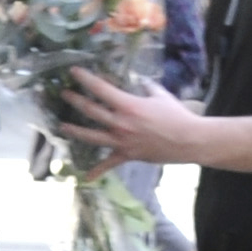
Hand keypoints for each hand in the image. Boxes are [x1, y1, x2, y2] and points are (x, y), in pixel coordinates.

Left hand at [54, 67, 194, 169]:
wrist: (188, 140)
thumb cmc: (177, 115)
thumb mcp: (161, 95)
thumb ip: (147, 87)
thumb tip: (140, 82)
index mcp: (128, 105)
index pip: (101, 89)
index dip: (85, 79)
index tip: (73, 73)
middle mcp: (120, 123)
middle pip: (91, 111)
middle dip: (75, 101)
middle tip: (64, 95)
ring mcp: (121, 141)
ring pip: (91, 136)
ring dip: (75, 131)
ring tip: (62, 127)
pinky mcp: (126, 155)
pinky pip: (109, 164)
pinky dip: (97, 171)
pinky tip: (86, 177)